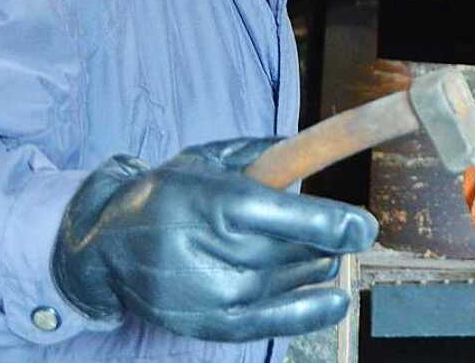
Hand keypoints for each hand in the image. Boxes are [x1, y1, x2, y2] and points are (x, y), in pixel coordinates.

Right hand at [51, 138, 377, 340]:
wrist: (108, 250)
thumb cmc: (170, 194)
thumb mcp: (210, 157)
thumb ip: (266, 153)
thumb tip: (317, 149)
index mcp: (217, 202)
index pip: (288, 219)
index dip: (336, 224)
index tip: (366, 226)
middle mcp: (217, 253)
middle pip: (301, 250)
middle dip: (328, 236)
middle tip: (330, 225)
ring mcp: (216, 294)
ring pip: (298, 277)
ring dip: (317, 261)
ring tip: (304, 246)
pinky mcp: (215, 325)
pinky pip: (279, 321)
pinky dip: (313, 309)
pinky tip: (336, 299)